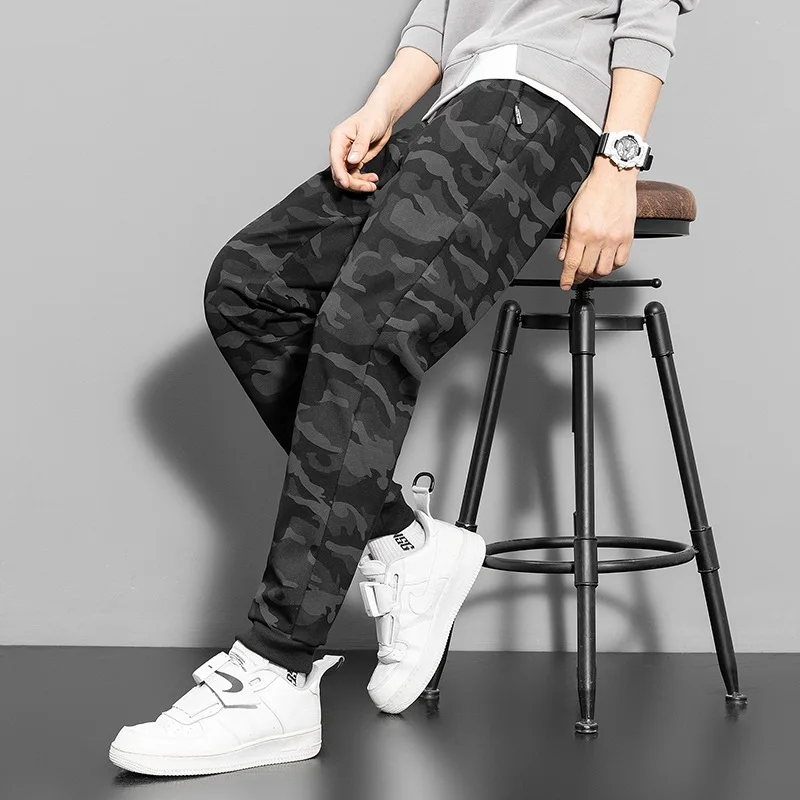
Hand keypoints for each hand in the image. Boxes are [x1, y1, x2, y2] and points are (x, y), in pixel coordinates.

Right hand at [329, 102, 393, 192]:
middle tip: (367, 186)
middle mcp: (340, 148)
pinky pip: (355, 176)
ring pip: (347, 177)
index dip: (339, 173)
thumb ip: (360, 145)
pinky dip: (363, 180)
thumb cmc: (374, 116)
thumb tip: (352, 160)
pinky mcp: (356, 161)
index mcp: (338, 138)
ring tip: (372, 184)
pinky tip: (372, 179)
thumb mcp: (368, 130)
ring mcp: (347, 156)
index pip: (335, 159)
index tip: (346, 183)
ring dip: (358, 184)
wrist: (383, 115)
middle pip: (339, 172)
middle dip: (352, 182)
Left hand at [557, 159, 637, 289]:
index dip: (567, 278)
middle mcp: (598, 237)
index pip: (572, 264)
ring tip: (591, 269)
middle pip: (587, 270)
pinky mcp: (627, 237)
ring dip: (596, 273)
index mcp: (581, 231)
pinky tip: (607, 261)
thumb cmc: (593, 190)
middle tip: (576, 276)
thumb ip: (567, 238)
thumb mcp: (571, 213)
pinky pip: (621, 261)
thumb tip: (563, 256)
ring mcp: (614, 238)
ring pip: (605, 269)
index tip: (565, 285)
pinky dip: (613, 266)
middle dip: (579, 277)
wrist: (614, 178)